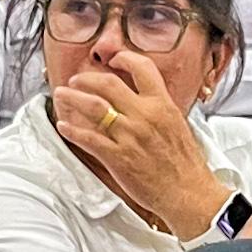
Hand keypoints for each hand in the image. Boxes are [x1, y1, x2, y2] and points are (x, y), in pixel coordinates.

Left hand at [49, 52, 229, 237]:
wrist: (189, 193)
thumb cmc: (186, 165)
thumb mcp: (178, 125)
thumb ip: (159, 109)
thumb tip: (142, 99)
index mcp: (163, 104)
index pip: (142, 68)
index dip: (124, 58)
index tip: (113, 59)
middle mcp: (145, 115)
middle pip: (108, 83)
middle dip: (86, 78)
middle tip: (76, 80)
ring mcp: (130, 135)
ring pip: (93, 107)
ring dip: (72, 98)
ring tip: (62, 95)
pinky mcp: (118, 157)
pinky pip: (88, 138)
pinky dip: (72, 130)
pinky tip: (64, 126)